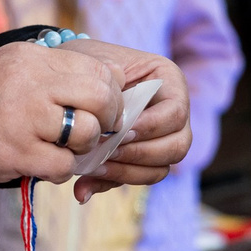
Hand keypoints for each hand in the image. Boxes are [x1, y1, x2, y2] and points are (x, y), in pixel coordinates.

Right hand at [0, 45, 122, 191]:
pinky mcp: (14, 152)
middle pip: (101, 96)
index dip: (109, 93)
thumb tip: (107, 84)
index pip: (98, 68)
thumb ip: (51, 74)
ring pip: (87, 133)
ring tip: (58, 149)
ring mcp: (22, 116)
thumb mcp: (8, 71)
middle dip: (107, 120)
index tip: (99, 110)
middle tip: (92, 134)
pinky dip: (59, 171)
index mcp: (29, 57)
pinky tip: (39, 165)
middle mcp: (29, 80)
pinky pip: (63, 166)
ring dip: (81, 149)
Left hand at [60, 39, 192, 203]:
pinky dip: (111, 181)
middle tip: (108, 152)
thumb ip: (102, 92)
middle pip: (177, 146)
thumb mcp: (95, 67)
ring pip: (161, 168)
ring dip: (127, 172)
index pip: (176, 113)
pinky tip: (84, 185)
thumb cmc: (88, 65)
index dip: (150, 126)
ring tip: (94, 167)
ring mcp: (161, 139)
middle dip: (140, 153)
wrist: (73, 76)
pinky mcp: (141, 159)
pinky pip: (136, 178)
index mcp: (169, 82)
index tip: (120, 131)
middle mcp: (173, 113)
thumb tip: (104, 128)